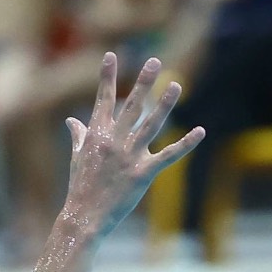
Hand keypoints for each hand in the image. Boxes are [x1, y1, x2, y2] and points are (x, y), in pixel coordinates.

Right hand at [60, 53, 202, 236]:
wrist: (84, 215)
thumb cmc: (80, 186)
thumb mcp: (77, 157)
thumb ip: (79, 135)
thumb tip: (71, 121)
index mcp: (97, 134)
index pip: (104, 99)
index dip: (107, 77)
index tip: (112, 55)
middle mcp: (114, 141)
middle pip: (132, 105)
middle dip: (143, 82)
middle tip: (155, 61)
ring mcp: (130, 156)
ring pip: (151, 124)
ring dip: (164, 104)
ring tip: (176, 85)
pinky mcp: (144, 173)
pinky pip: (169, 155)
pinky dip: (186, 143)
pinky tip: (200, 131)